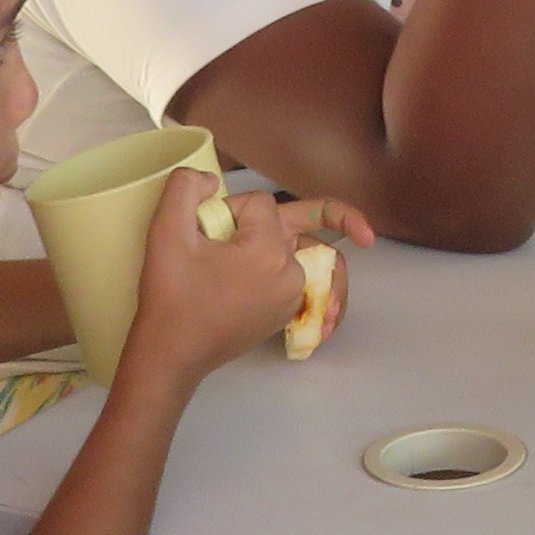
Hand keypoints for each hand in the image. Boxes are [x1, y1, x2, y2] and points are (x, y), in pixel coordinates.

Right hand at [119, 168, 365, 387]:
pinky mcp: (284, 314)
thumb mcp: (166, 233)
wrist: (172, 355)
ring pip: (309, 256)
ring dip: (303, 245)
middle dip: (339, 221)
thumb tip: (210, 179)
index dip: (230, 206)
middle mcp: (290, 274)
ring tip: (334, 253)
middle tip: (369, 235)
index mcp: (268, 252)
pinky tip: (307, 285)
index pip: (262, 204)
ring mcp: (290, 297)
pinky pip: (304, 283)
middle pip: (308, 230)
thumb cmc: (170, 297)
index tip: (204, 227)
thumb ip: (186, 189)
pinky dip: (302, 275)